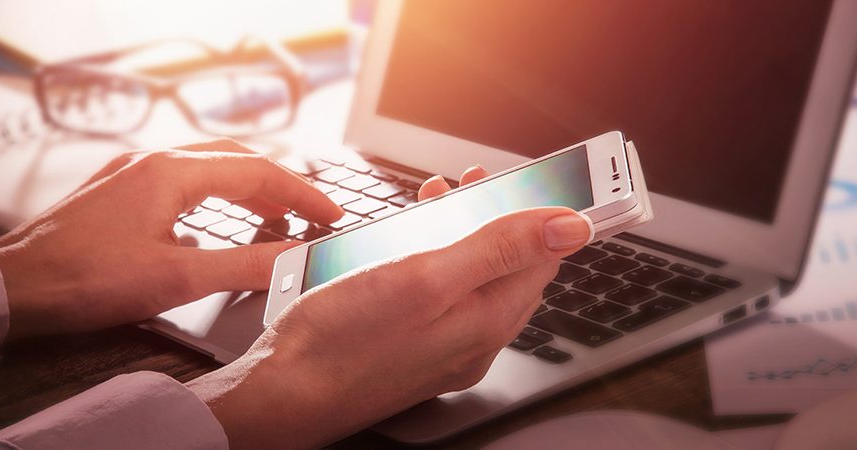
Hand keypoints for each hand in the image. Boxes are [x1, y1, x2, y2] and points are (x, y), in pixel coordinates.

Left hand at [0, 139, 342, 339]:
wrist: (15, 287)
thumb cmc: (85, 280)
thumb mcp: (177, 278)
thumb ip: (243, 265)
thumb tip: (295, 260)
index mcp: (172, 172)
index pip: (258, 173)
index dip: (302, 193)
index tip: (330, 214)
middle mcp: (153, 161)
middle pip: (235, 160)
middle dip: (279, 185)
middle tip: (309, 212)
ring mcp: (132, 173)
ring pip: (207, 168)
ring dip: (247, 189)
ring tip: (274, 215)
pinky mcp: (118, 191)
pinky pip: (181, 180)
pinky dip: (214, 195)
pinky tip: (216, 221)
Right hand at [186, 204, 594, 448]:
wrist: (286, 394)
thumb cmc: (343, 343)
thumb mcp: (426, 279)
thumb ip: (498, 249)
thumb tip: (570, 227)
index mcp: (488, 321)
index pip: (543, 260)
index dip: (543, 214)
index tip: (536, 180)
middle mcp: (474, 339)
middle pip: (509, 267)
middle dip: (499, 217)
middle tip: (479, 182)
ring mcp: (445, 345)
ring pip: (474, 278)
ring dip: (464, 234)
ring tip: (441, 201)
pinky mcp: (416, 346)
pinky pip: (444, 296)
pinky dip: (436, 260)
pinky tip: (410, 244)